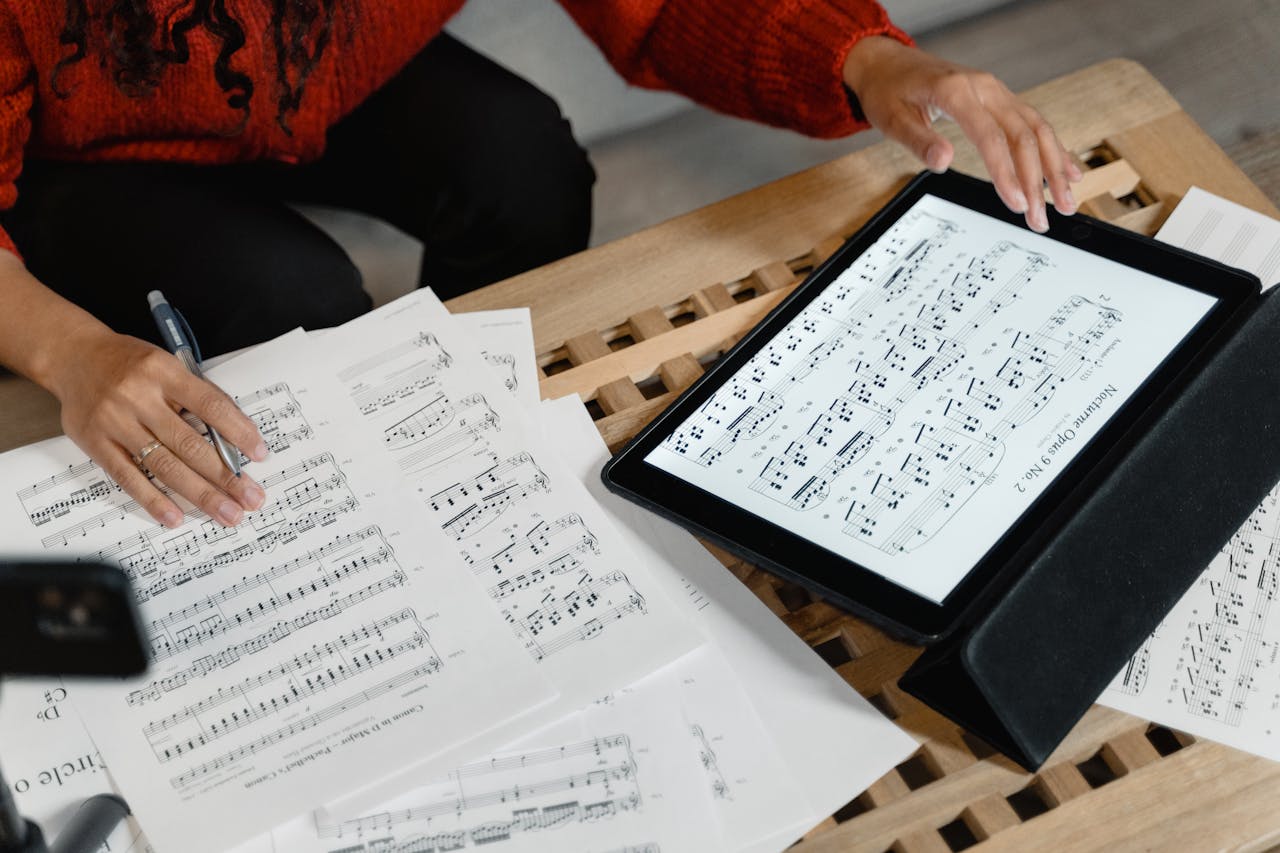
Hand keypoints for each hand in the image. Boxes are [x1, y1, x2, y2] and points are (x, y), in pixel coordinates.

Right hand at [46, 328, 269, 528]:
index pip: (211, 405)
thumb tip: (235, 436)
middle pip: (190, 444)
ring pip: (164, 465)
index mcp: (164, 372)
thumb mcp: (167, 365)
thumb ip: (197, 395)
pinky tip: (175, 516)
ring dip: (199, 494)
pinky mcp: (96, 443)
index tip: (260, 454)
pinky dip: (153, 500)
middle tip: (250, 498)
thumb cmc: (130, 364)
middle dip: (226, 476)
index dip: (239, 432)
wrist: (74, 356)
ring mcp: (115, 422)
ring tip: (226, 512)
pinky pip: (128, 477)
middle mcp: (139, 397)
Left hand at [843, 37, 1081, 232]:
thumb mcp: (892, 118)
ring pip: (1036, 129)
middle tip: (1042, 218)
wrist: (890, 62)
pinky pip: (1033, 124)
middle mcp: (985, 88)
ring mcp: (996, 92)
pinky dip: (1053, 149)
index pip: (991, 136)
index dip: (1006, 173)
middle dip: (1037, 180)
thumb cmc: (889, 90)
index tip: (1017, 204)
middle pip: (1023, 135)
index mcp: (956, 91)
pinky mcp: (1000, 99)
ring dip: (1054, 168)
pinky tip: (1069, 174)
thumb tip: (943, 162)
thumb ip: (919, 141)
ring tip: (1066, 204)